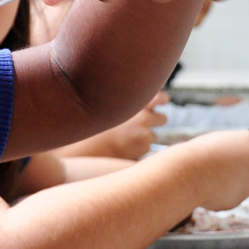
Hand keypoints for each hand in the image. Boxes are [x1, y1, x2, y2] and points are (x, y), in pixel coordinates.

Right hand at [54, 92, 168, 159]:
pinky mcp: (142, 151)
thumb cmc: (93, 127)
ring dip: (143, 138)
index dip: (162, 99)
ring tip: (123, 139)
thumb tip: (146, 99)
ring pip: (152, 137)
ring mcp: (144, 137)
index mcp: (136, 104)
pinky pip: (145, 150)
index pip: (160, 97)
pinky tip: (121, 149)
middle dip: (156, 122)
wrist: (85, 149)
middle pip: (163, 118)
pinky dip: (137, 150)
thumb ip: (125, 101)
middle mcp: (144, 119)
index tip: (162, 101)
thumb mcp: (109, 108)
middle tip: (141, 125)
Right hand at [166, 129, 248, 211]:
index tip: (235, 148)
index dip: (245, 146)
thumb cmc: (202, 152)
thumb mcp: (220, 141)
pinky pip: (231, 195)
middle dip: (241, 165)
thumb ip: (234, 149)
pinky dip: (222, 193)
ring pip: (243, 181)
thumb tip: (236, 160)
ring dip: (232, 180)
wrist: (191, 173)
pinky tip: (209, 187)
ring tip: (212, 175)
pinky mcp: (240, 200)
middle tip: (221, 162)